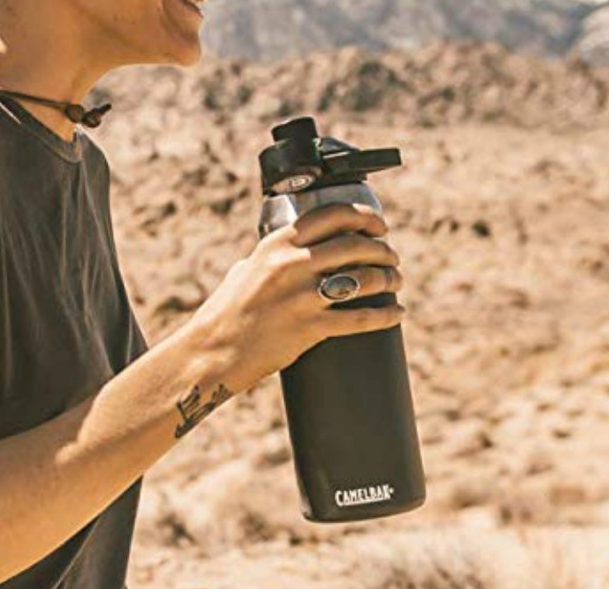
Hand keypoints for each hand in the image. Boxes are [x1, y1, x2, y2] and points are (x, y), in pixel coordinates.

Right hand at [184, 203, 404, 394]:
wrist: (212, 352)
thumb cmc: (224, 314)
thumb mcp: (243, 271)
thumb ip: (266, 258)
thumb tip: (283, 254)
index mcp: (277, 243)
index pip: (333, 215)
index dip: (365, 217)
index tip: (379, 225)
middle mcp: (292, 264)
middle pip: (355, 245)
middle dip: (382, 250)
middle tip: (391, 258)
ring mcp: (302, 296)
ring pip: (364, 279)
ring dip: (388, 278)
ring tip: (395, 282)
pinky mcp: (310, 328)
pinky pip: (360, 319)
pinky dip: (385, 316)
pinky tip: (396, 314)